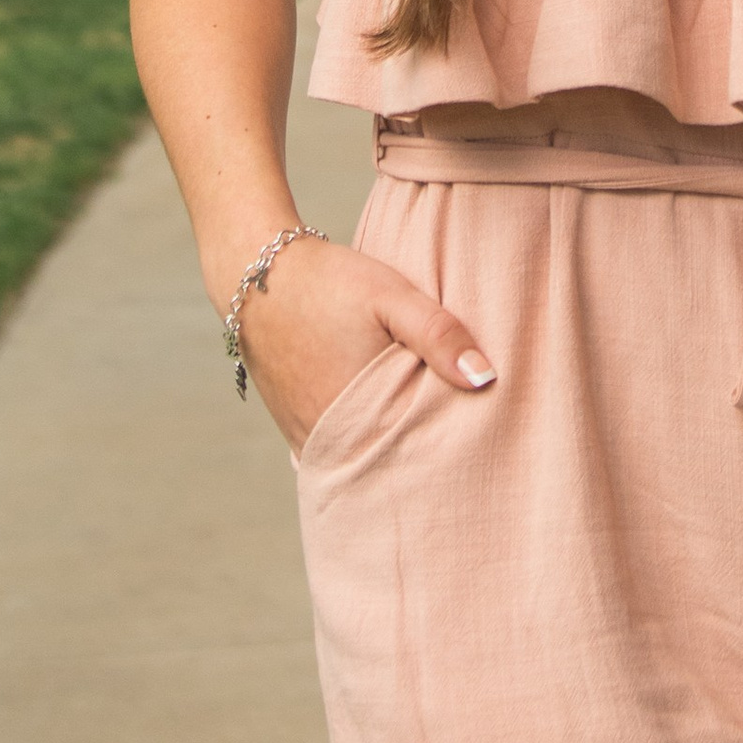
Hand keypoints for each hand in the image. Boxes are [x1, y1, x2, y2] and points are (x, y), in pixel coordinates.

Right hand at [230, 232, 496, 456]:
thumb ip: (440, 335)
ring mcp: (307, 437)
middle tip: (461, 459)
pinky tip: (382, 440)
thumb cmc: (329, 282)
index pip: (418, 456)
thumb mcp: (391, 297)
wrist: (256, 276)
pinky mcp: (294, 429)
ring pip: (360, 463)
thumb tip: (485, 379)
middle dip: (422, 463)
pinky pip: (334, 454)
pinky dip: (359, 451)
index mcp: (360, 414)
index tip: (479, 449)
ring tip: (427, 450)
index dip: (449, 453)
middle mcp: (329, 437)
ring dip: (389, 458)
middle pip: (389, 467)